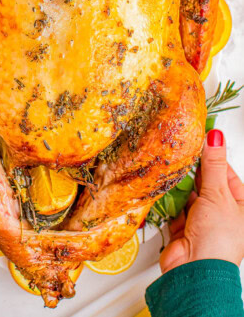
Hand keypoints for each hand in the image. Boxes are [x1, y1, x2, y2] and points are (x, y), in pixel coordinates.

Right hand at [160, 129, 243, 273]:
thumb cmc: (217, 240)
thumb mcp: (218, 194)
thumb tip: (216, 138)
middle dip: (195, 174)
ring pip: (190, 194)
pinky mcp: (184, 227)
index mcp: (242, 206)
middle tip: (184, 157)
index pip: (226, 172)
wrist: (193, 270)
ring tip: (176, 180)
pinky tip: (170, 199)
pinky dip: (172, 203)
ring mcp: (203, 221)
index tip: (200, 140)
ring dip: (182, 189)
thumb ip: (213, 164)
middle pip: (207, 182)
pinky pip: (176, 206)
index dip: (212, 157)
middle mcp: (224, 214)